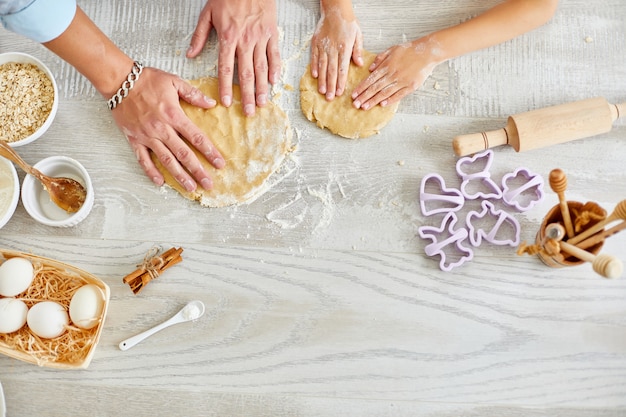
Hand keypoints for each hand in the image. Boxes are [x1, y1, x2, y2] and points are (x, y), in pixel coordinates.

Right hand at [111, 67, 224, 191]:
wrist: (118, 80)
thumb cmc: (147, 79)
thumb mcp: (174, 82)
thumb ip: (193, 94)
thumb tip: (211, 103)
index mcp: (174, 115)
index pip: (196, 138)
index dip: (210, 152)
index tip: (220, 164)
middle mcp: (161, 129)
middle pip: (183, 154)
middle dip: (198, 170)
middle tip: (209, 184)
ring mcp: (147, 136)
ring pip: (166, 160)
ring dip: (179, 176)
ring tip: (191, 188)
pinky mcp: (134, 139)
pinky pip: (143, 159)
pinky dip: (151, 171)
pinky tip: (160, 182)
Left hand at [187, 0, 280, 115]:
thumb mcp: (208, 13)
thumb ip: (199, 35)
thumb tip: (190, 55)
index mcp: (228, 37)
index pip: (226, 68)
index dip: (226, 87)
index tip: (227, 103)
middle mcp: (245, 40)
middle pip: (246, 73)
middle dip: (248, 95)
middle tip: (249, 112)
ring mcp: (260, 37)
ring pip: (262, 67)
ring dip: (263, 87)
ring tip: (263, 103)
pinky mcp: (272, 32)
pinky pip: (274, 54)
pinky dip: (275, 69)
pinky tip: (275, 82)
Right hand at [310, 5, 362, 99]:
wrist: (335, 10)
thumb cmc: (348, 23)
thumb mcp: (358, 35)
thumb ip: (357, 50)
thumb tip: (360, 64)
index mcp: (344, 48)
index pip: (343, 69)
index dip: (341, 81)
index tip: (340, 92)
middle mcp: (333, 49)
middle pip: (332, 71)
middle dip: (331, 86)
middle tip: (330, 98)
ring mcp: (323, 46)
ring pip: (322, 66)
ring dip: (322, 80)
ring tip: (322, 91)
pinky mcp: (315, 43)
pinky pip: (314, 57)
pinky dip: (314, 67)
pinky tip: (315, 77)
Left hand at [351, 38, 439, 109]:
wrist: (428, 52)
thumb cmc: (410, 50)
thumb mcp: (392, 49)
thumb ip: (380, 58)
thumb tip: (370, 69)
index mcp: (387, 66)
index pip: (370, 79)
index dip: (361, 88)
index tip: (354, 94)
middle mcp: (393, 74)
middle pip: (375, 88)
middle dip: (364, 97)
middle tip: (355, 104)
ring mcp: (402, 81)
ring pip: (385, 93)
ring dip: (374, 101)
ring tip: (365, 107)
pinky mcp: (411, 86)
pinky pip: (399, 95)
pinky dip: (390, 100)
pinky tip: (382, 105)